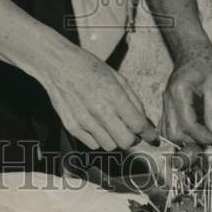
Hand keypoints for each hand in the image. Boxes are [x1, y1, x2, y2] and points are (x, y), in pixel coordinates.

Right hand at [39, 42, 156, 151]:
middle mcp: (100, 112)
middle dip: (133, 138)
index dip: (148, 134)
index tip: (152, 137)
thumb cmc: (89, 67)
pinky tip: (98, 126)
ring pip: (110, 145)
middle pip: (125, 141)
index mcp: (115, 97)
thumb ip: (133, 99)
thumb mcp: (117, 77)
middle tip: (132, 131)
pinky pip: (92, 144)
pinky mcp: (72, 127)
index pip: (138, 125)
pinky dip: (99, 139)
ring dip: (115, 139)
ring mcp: (85, 122)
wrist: (59, 66)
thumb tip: (143, 119)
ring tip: (113, 126)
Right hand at [161, 41, 211, 146]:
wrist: (192, 49)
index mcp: (179, 91)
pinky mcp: (167, 106)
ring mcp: (165, 103)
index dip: (203, 136)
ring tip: (203, 138)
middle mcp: (168, 99)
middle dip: (193, 141)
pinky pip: (167, 127)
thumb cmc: (204, 62)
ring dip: (185, 140)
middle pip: (174, 132)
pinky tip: (192, 134)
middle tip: (210, 141)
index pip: (188, 124)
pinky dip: (178, 135)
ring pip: (168, 132)